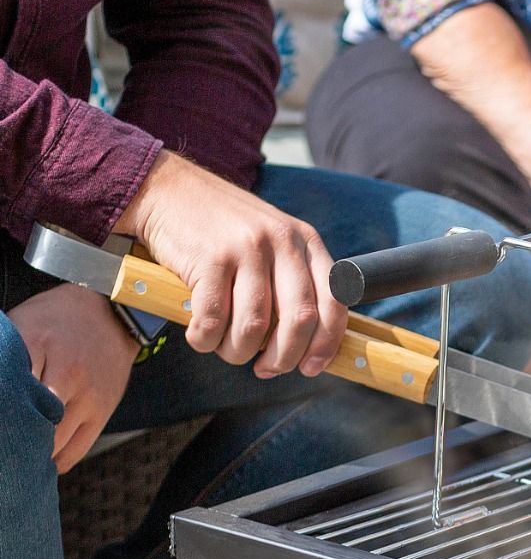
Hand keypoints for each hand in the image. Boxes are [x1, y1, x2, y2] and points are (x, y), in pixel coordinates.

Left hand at [11, 285, 139, 472]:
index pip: (10, 393)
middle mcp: (67, 375)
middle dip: (13, 439)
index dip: (2, 415)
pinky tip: (43, 459)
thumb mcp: (21, 327)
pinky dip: (57, 460)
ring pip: (54, 442)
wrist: (110, 317)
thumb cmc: (55, 322)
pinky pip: (78, 448)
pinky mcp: (102, 412)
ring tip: (18, 456)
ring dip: (34, 453)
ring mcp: (88, 397)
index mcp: (38, 348)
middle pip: (32, 422)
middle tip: (2, 447)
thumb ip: (4, 359)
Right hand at [115, 150, 346, 378]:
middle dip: (284, 357)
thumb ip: (293, 282)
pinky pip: (213, 318)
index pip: (334, 302)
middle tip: (266, 368)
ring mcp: (246, 248)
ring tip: (227, 349)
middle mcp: (282, 242)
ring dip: (239, 351)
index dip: (326, 344)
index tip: (311, 368)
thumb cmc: (222, 229)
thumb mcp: (272, 242)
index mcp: (306, 242)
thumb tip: (305, 346)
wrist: (167, 189)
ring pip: (255, 326)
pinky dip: (207, 340)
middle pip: (299, 320)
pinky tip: (201, 337)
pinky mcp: (209, 257)